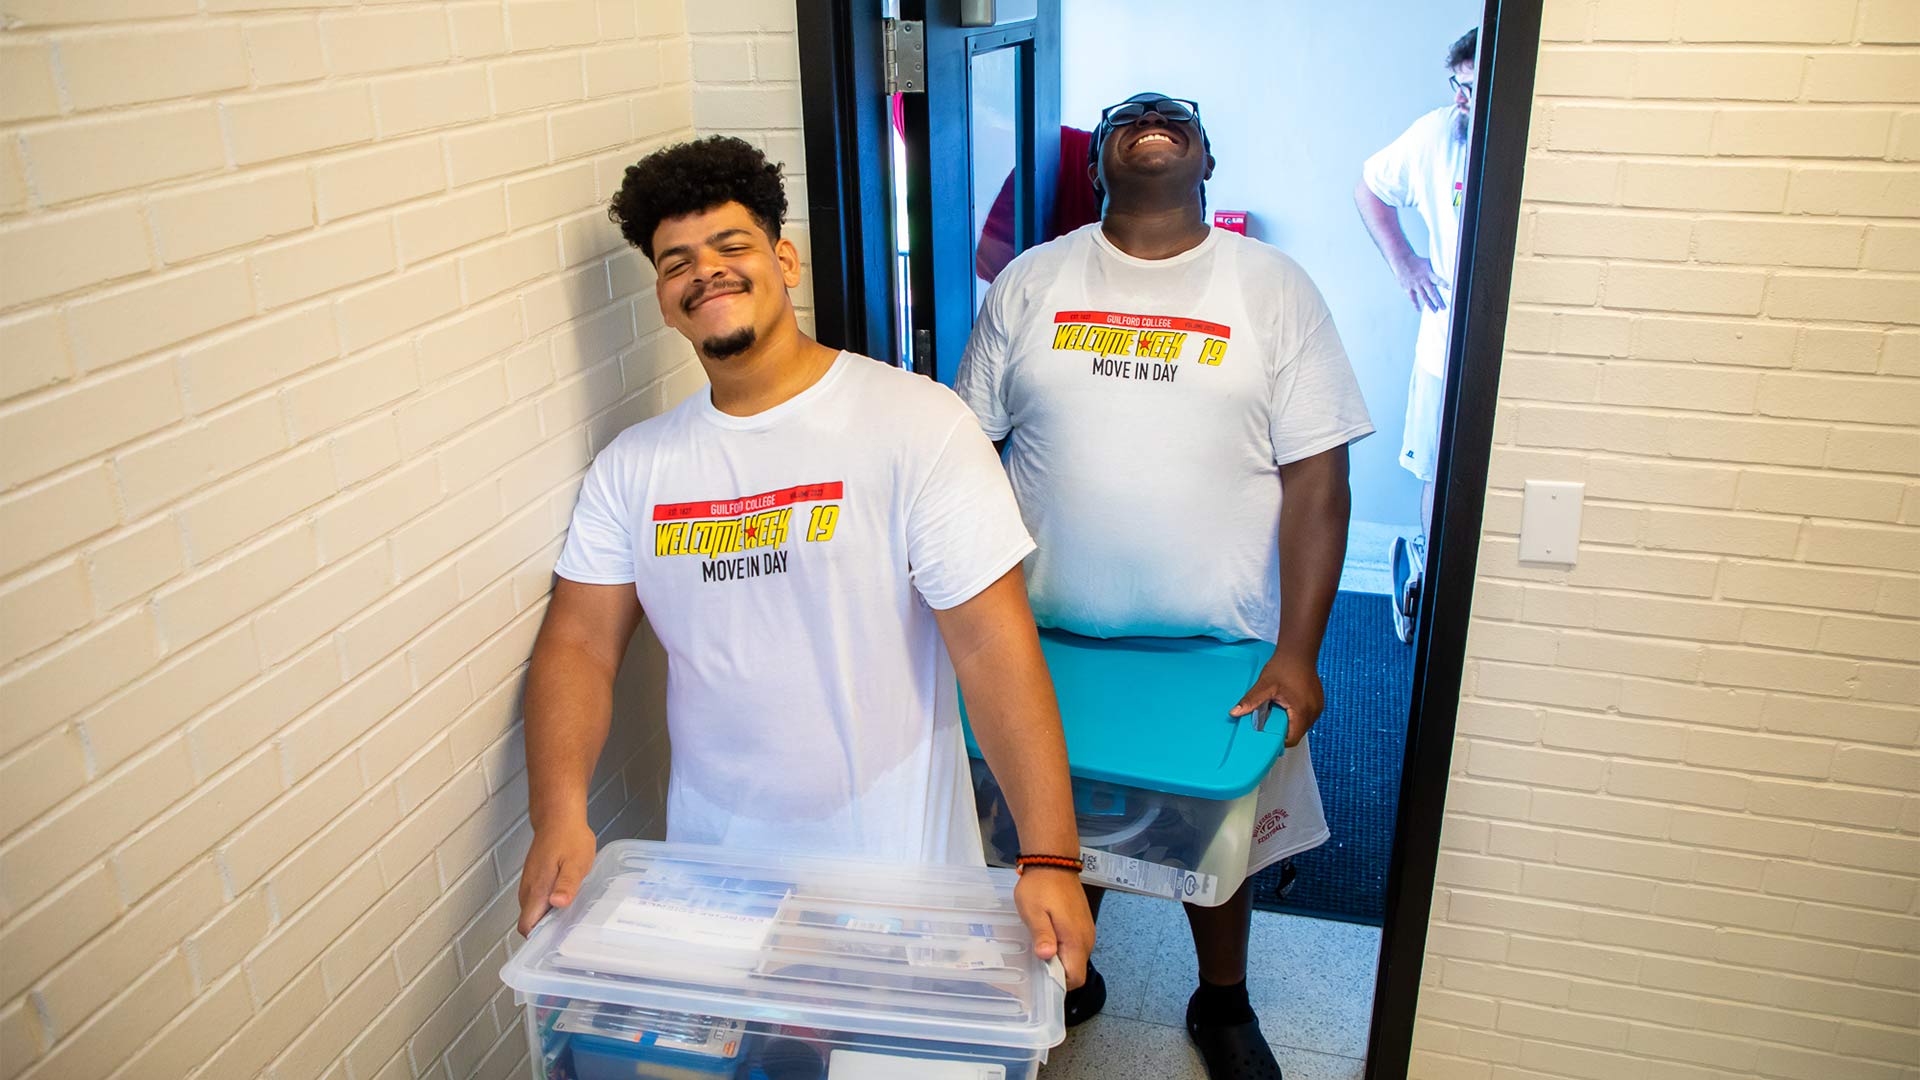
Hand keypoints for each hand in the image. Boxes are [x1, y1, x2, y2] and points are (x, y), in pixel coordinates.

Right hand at [516, 817, 597, 935]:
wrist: (558, 817)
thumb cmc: (569, 838)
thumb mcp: (576, 863)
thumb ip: (567, 885)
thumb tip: (557, 904)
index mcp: (537, 890)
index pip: (527, 926)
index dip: (538, 939)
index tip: (555, 943)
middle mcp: (529, 889)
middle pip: (530, 922)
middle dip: (546, 931)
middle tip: (570, 933)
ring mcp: (529, 883)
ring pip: (534, 911)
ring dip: (549, 917)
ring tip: (571, 918)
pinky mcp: (534, 877)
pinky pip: (537, 899)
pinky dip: (549, 905)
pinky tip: (567, 900)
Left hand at [1013, 866, 1094, 989]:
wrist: (1054, 862)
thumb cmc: (1040, 887)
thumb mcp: (1033, 912)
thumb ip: (1042, 935)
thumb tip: (1047, 957)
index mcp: (1075, 940)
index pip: (1076, 978)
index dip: (1059, 984)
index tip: (1041, 977)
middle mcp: (1086, 939)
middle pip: (1076, 970)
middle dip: (1058, 972)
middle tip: (1035, 962)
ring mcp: (1087, 931)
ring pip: (1076, 958)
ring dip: (1060, 960)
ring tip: (1039, 949)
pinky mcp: (1084, 924)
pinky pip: (1076, 946)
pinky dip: (1064, 949)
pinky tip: (1048, 938)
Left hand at [1228, 647, 1324, 747]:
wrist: (1298, 652)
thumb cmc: (1284, 666)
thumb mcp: (1264, 685)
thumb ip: (1251, 701)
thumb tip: (1235, 713)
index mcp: (1302, 711)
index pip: (1292, 739)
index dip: (1279, 741)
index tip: (1267, 737)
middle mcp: (1314, 712)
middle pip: (1297, 733)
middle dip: (1283, 730)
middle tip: (1270, 719)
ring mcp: (1318, 707)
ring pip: (1302, 725)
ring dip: (1290, 722)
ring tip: (1278, 710)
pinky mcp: (1318, 702)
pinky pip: (1307, 716)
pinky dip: (1296, 715)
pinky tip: (1287, 705)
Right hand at [1393, 256, 1445, 311]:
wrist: (1402, 261)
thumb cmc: (1416, 261)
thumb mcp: (1428, 263)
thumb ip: (1435, 269)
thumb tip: (1445, 269)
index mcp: (1428, 274)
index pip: (1438, 279)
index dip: (1444, 284)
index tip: (1450, 288)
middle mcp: (1422, 280)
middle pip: (1432, 293)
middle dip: (1438, 301)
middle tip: (1444, 308)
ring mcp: (1415, 285)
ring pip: (1424, 297)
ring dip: (1430, 305)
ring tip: (1435, 310)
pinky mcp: (1408, 288)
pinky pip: (1413, 298)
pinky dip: (1416, 305)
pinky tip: (1419, 310)